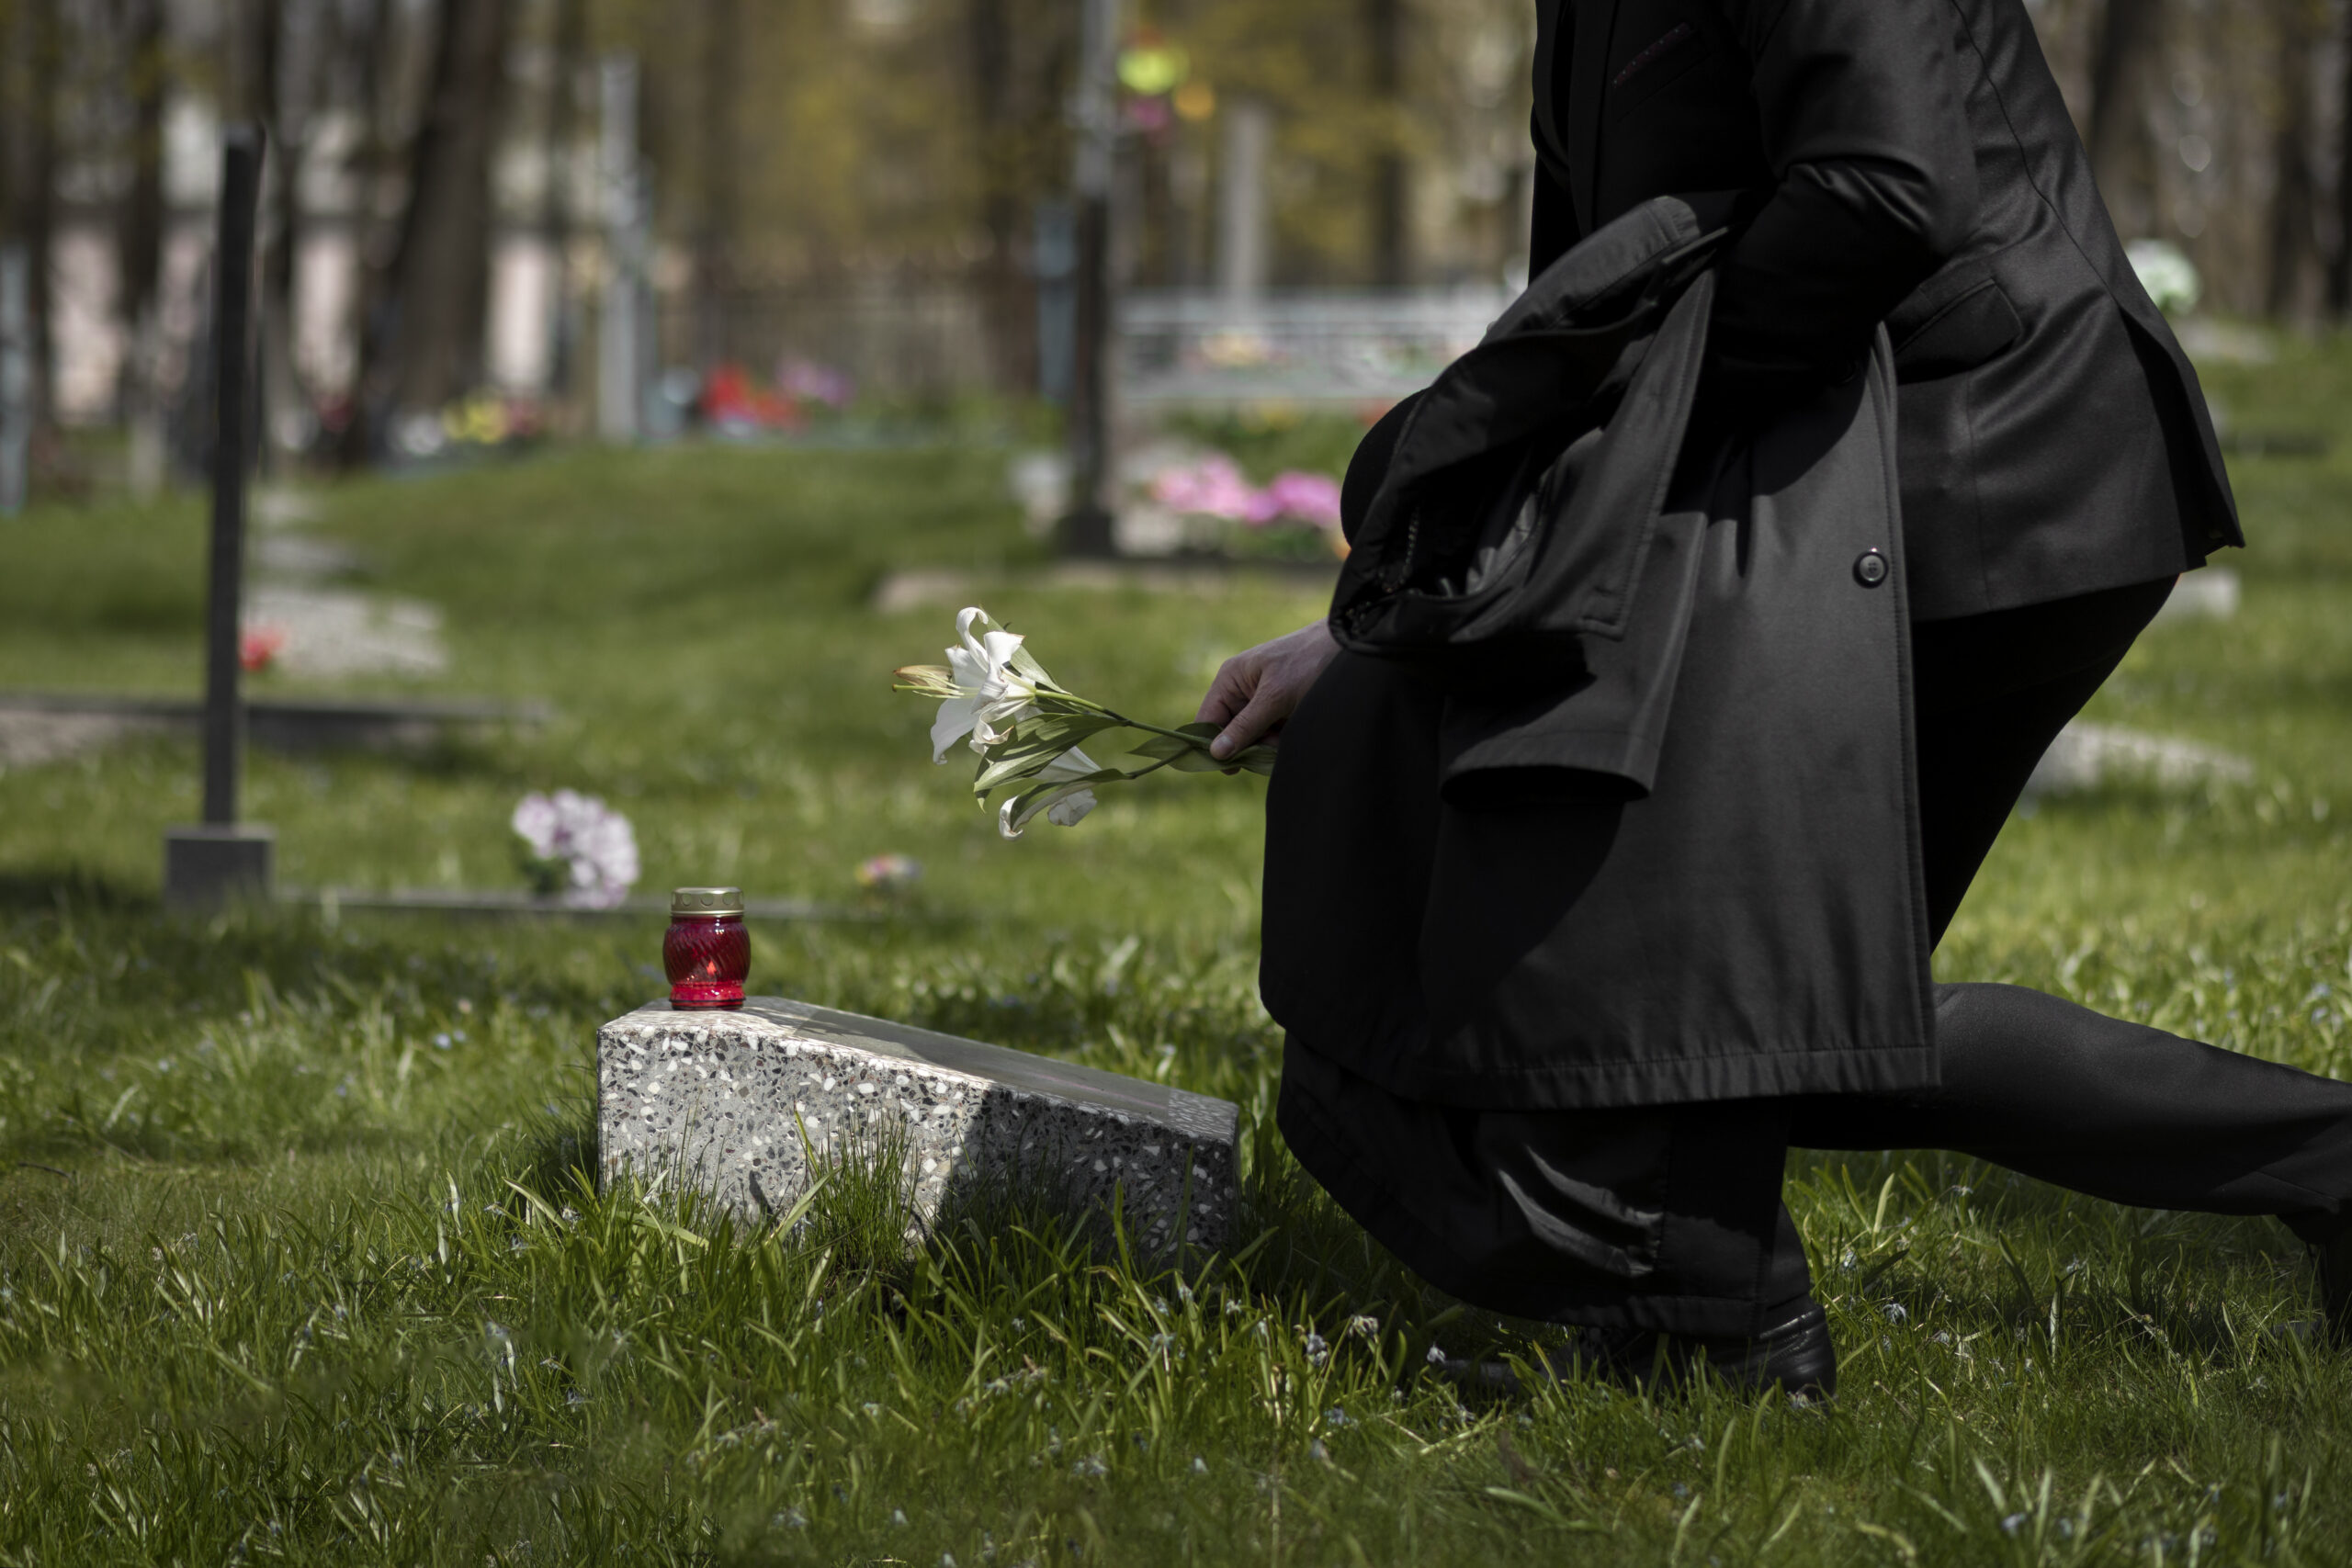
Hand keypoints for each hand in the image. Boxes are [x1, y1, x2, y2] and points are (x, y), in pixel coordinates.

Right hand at [1195, 620, 1339, 759]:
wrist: (1347, 649)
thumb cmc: (1307, 663)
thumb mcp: (1275, 697)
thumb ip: (1245, 727)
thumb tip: (1216, 754)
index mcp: (1230, 680)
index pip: (1207, 720)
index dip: (1213, 745)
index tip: (1230, 768)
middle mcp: (1240, 691)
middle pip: (1230, 733)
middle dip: (1250, 745)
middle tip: (1272, 743)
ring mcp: (1260, 702)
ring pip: (1252, 738)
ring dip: (1268, 744)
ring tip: (1288, 733)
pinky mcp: (1279, 710)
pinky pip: (1270, 735)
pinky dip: (1281, 739)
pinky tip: (1295, 731)